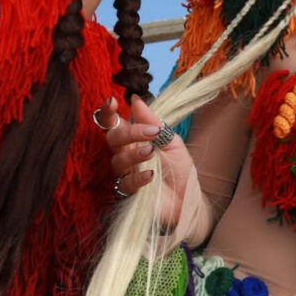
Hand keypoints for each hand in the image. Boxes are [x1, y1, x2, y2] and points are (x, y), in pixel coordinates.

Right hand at [99, 95, 194, 227]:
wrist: (188, 196)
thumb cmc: (178, 167)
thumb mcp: (171, 140)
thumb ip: (152, 121)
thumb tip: (135, 100)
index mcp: (132, 138)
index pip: (113, 122)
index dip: (108, 112)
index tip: (111, 102)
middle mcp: (124, 153)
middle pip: (113, 138)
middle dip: (129, 133)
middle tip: (151, 133)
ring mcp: (125, 173)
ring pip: (118, 160)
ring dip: (134, 154)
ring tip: (152, 152)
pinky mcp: (128, 193)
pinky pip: (126, 183)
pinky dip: (138, 177)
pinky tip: (151, 175)